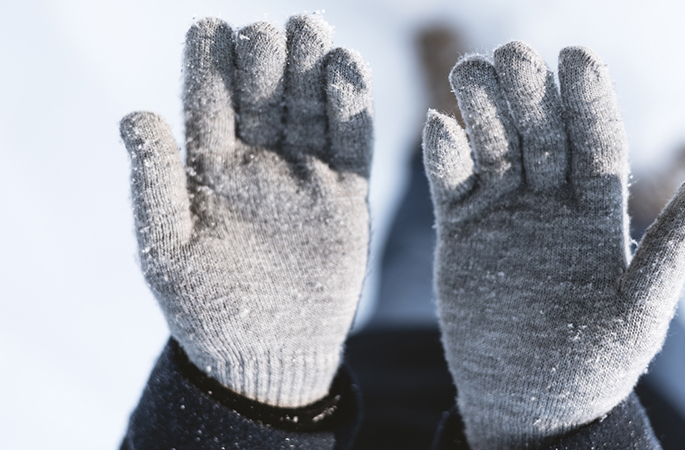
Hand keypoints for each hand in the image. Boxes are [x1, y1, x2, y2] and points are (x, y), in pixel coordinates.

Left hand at [120, 15, 371, 407]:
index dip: (209, 64)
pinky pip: (353, 145)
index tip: (210, 27)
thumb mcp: (166, 251)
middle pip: (266, 95)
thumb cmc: (206, 308)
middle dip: (266, 58)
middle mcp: (260, 163)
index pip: (211, 101)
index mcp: (211, 169)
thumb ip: (154, 184)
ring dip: (312, 67)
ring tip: (312, 28)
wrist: (267, 355)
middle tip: (269, 28)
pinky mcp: (346, 197)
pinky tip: (349, 69)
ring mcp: (305, 177)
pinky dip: (353, 108)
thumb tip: (136, 116)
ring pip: (311, 109)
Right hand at [423, 42, 684, 446]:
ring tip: (470, 71)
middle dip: (529, 93)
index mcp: (598, 214)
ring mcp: (504, 214)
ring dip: (482, 109)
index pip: (596, 143)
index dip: (588, 100)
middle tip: (513, 55)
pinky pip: (450, 185)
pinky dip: (442, 156)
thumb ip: (669, 252)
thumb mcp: (638, 313)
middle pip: (541, 133)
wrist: (529, 402)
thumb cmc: (593, 366)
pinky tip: (438, 127)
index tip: (576, 55)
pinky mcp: (461, 232)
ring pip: (493, 147)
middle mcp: (550, 203)